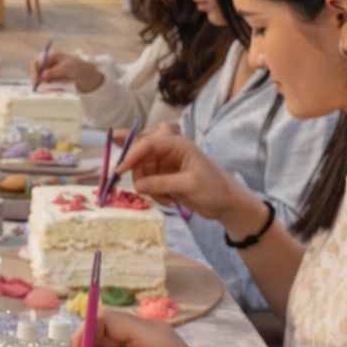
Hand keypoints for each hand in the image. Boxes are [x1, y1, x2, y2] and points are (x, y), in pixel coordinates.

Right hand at [29, 48, 102, 92]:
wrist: (86, 76)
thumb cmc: (77, 68)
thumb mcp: (66, 68)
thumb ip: (54, 72)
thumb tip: (42, 75)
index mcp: (52, 56)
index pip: (38, 61)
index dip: (35, 69)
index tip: (36, 78)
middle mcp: (49, 63)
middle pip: (36, 70)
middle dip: (36, 77)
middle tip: (37, 85)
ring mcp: (50, 71)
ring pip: (40, 78)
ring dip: (42, 82)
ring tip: (52, 85)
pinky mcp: (52, 79)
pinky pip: (45, 83)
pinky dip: (47, 86)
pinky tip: (54, 86)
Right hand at [120, 126, 255, 225]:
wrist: (226, 204)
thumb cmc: (215, 189)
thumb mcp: (190, 185)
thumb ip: (163, 183)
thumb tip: (138, 186)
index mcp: (178, 144)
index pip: (147, 143)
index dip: (131, 154)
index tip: (119, 171)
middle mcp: (169, 150)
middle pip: (139, 150)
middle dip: (134, 167)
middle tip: (124, 179)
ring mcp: (165, 164)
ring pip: (140, 169)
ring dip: (146, 185)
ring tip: (164, 198)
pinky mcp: (163, 177)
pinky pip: (146, 182)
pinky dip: (152, 193)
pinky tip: (168, 201)